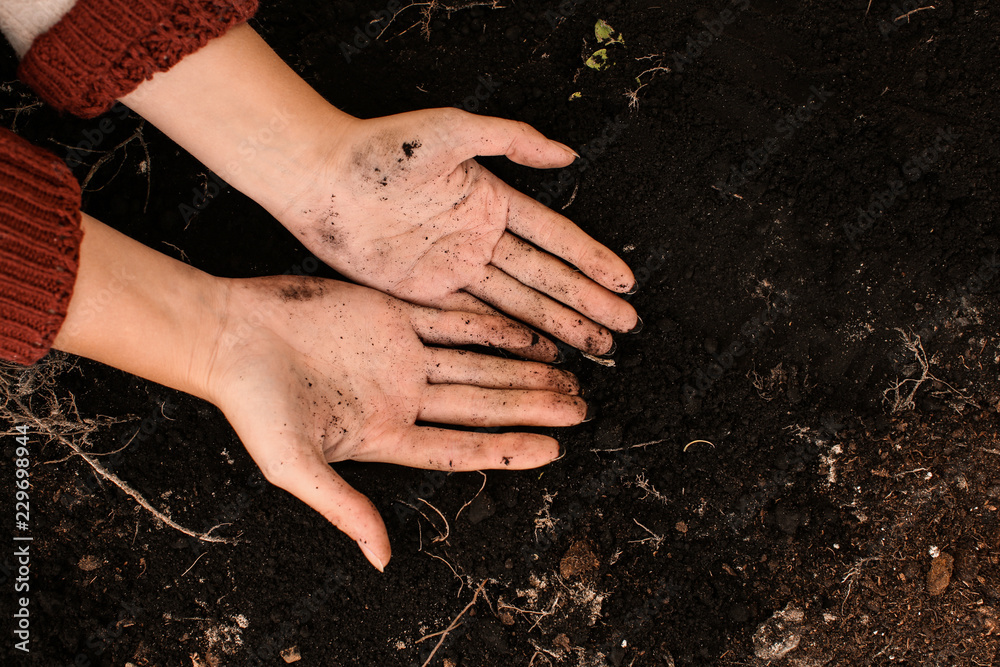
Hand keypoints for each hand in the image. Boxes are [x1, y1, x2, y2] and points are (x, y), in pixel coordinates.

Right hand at [205, 276, 586, 569]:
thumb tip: (383, 559)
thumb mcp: (295, 467)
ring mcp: (400, 355)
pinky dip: (490, 326)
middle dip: (531, 406)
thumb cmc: (252, 405)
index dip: (507, 449)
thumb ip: (343, 508)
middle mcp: (401, 397)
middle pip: (481, 403)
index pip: (460, 446)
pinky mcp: (391, 314)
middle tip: (581, 408)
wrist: (227, 335)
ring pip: (477, 363)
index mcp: (384, 435)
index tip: (553, 450)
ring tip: (568, 375)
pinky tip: (527, 333)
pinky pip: (452, 320)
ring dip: (522, 368)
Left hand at [276, 108, 638, 356]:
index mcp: (492, 200)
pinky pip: (475, 319)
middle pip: (546, 278)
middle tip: (625, 329)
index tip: (628, 283)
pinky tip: (540, 354)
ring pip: (518, 304)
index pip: (555, 237)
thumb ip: (513, 139)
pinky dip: (509, 338)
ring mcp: (454, 268)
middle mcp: (480, 238)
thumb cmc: (383, 147)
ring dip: (559, 326)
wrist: (320, 179)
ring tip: (597, 349)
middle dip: (587, 303)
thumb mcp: (453, 131)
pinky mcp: (424, 293)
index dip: (592, 261)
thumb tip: (569, 155)